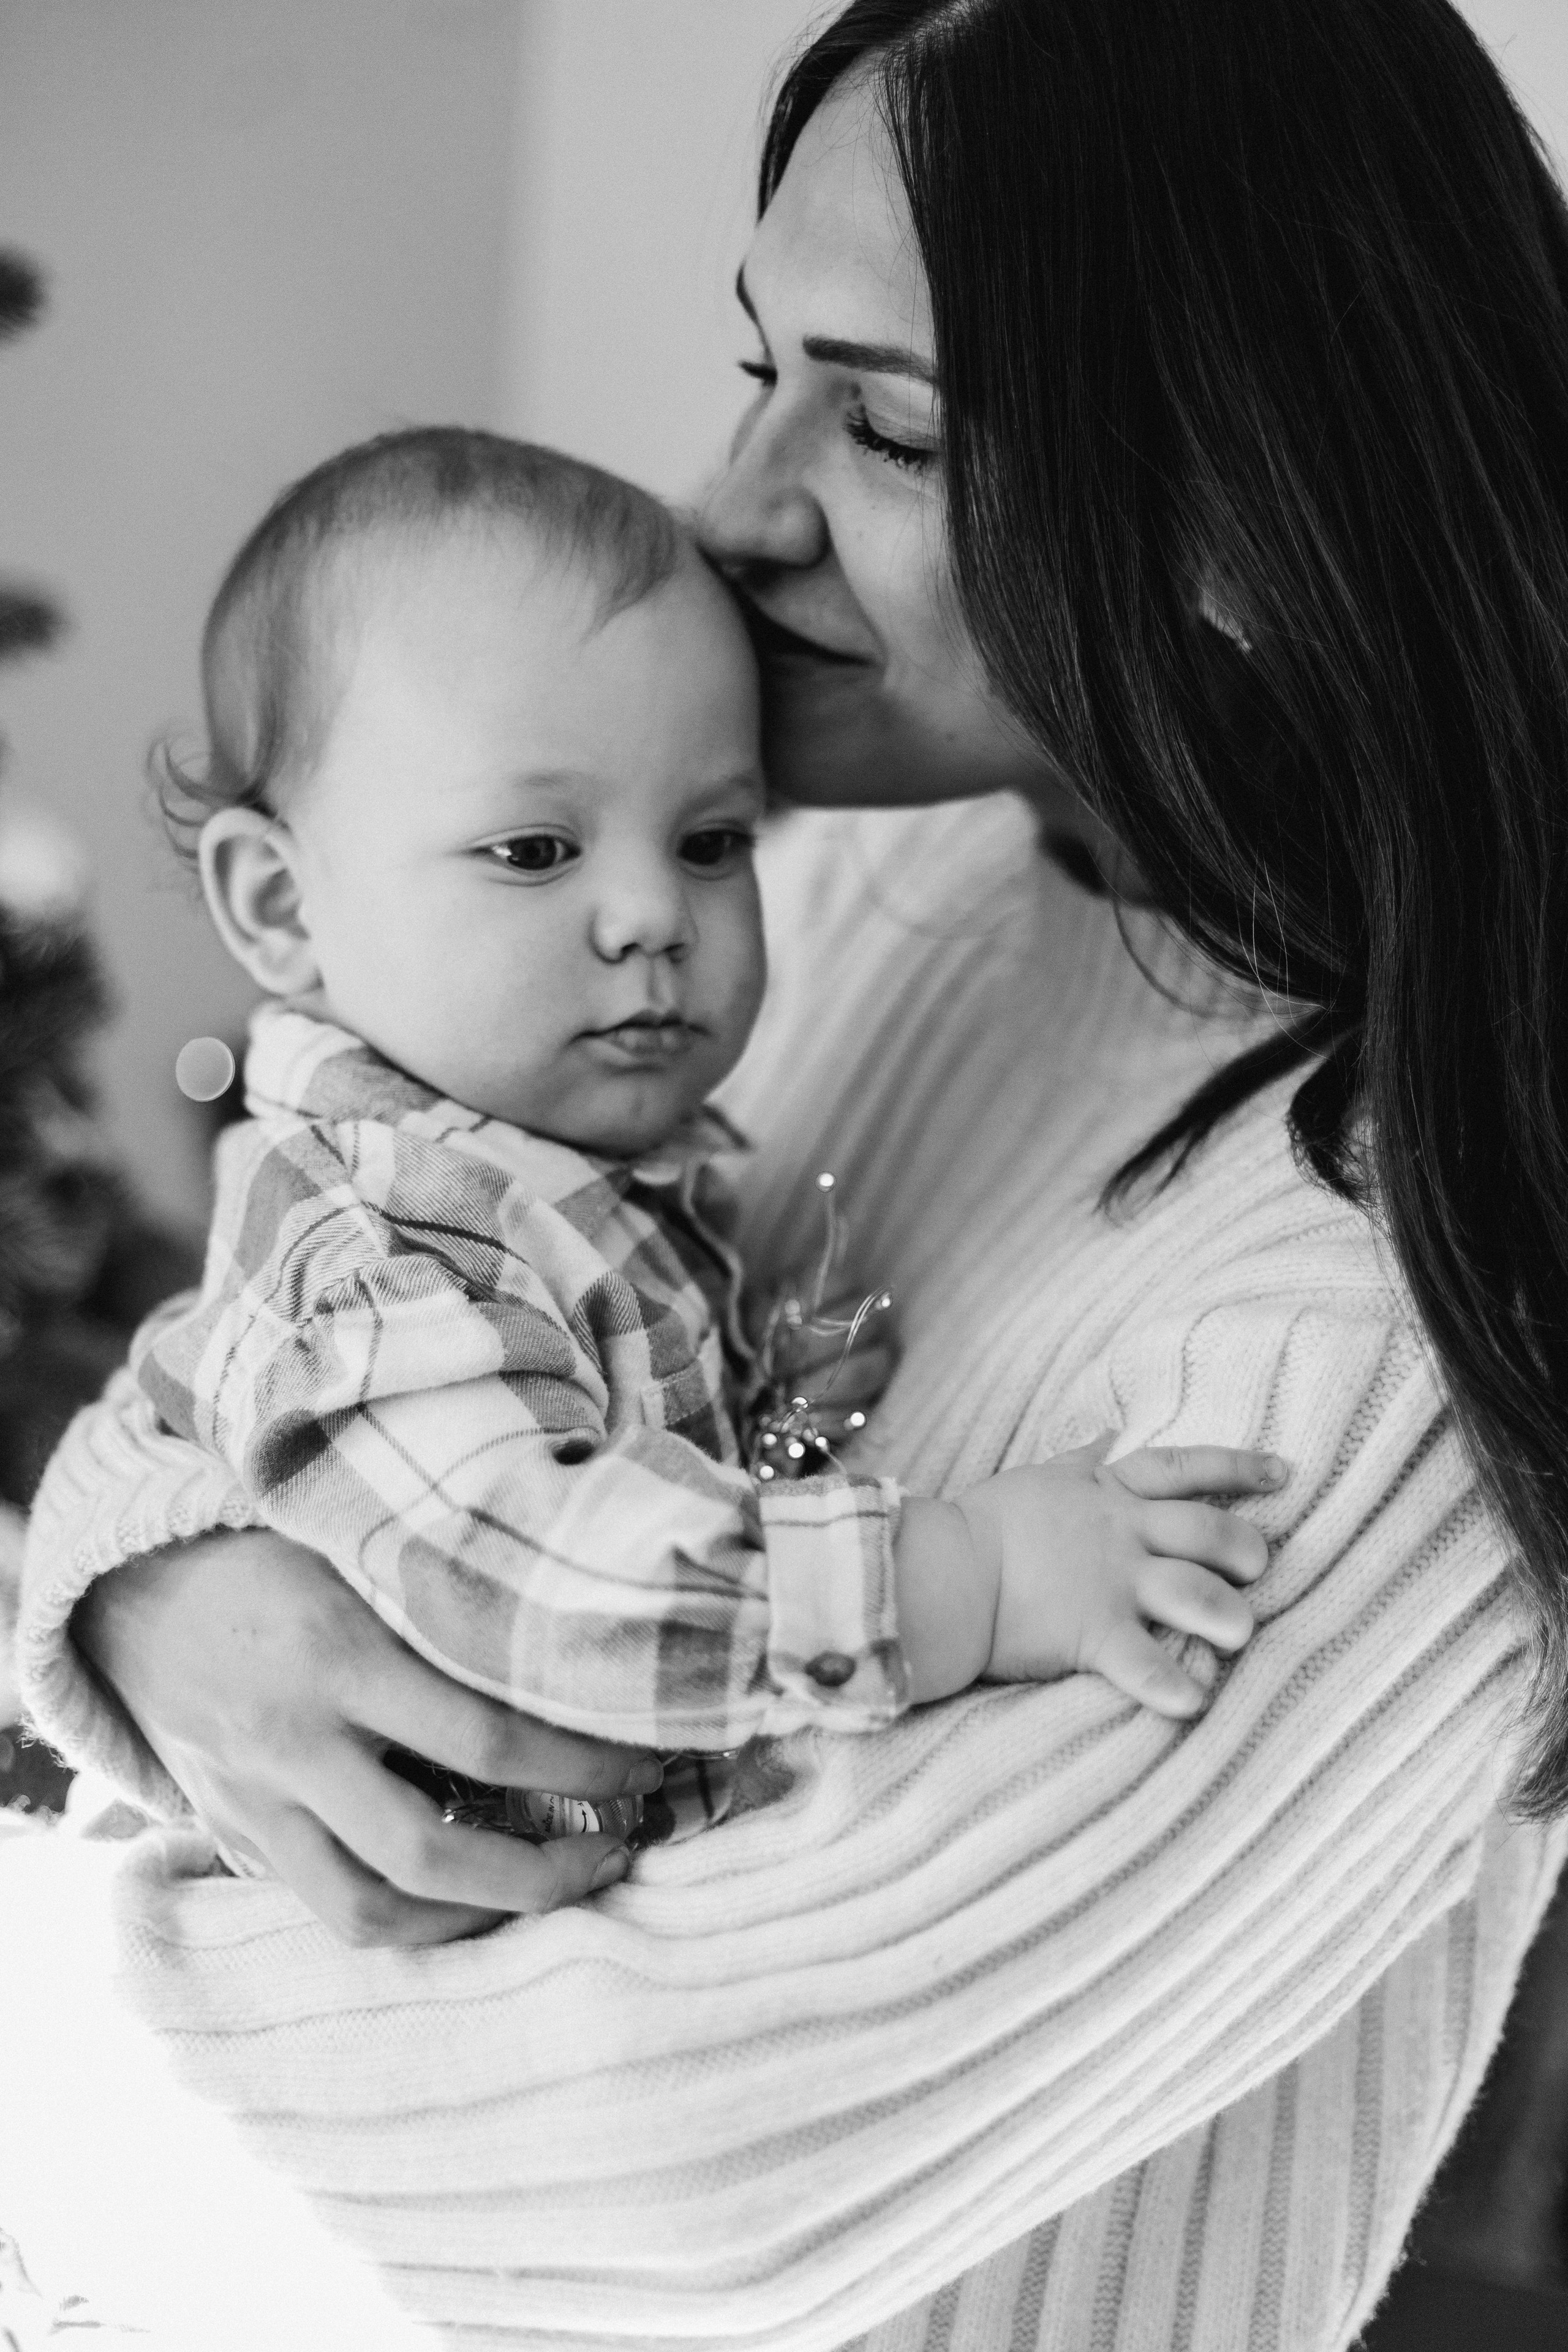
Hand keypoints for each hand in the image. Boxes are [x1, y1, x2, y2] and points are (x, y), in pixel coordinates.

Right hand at [74, 1530, 663, 1945]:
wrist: (135, 1591)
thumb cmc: (276, 1555)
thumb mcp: (359, 1551)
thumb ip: (449, 1600)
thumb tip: (582, 1634)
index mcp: (338, 1656)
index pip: (485, 1739)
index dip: (581, 1767)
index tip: (646, 1768)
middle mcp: (294, 1742)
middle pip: (429, 1850)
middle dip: (542, 1874)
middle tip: (618, 1856)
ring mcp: (258, 1801)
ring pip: (370, 1909)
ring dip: (475, 1921)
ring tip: (551, 1894)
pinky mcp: (236, 1837)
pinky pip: (327, 1911)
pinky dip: (409, 1919)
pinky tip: (470, 1899)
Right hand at [958, 1440, 1282, 1714]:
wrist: (941, 1568)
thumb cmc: (985, 1523)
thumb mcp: (1040, 1478)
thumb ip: (1082, 1461)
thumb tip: (1107, 1433)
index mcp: (1109, 1495)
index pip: (1185, 1468)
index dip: (1238, 1467)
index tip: (1282, 1474)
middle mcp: (1121, 1535)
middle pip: (1207, 1530)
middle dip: (1245, 1547)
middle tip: (1258, 1567)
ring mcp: (1110, 1583)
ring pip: (1193, 1591)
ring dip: (1227, 1613)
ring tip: (1239, 1632)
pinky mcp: (1091, 1633)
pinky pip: (1142, 1663)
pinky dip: (1171, 1687)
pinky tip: (1195, 1704)